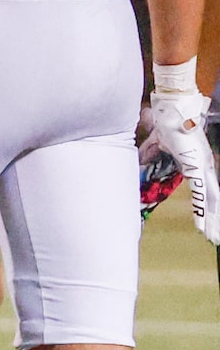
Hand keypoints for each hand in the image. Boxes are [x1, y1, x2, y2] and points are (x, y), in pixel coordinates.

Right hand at [145, 83, 219, 245]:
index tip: (205, 227)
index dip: (205, 211)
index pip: (202, 193)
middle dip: (214, 222)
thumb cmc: (167, 123)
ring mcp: (203, 169)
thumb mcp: (156, 145)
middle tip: (216, 240)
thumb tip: (137, 164)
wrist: (173, 110)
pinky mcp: (199, 168)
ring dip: (213, 222)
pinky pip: (203, 194)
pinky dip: (206, 210)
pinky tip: (208, 225)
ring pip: (210, 202)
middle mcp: (203, 170)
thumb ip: (149, 156)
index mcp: (195, 166)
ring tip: (215, 239)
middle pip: (210, 202)